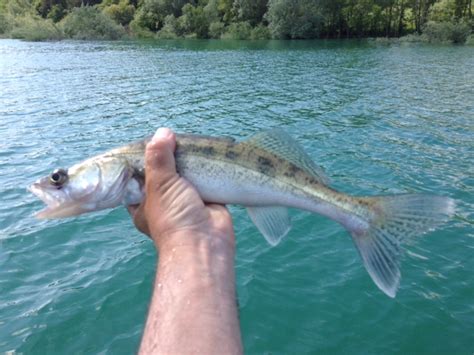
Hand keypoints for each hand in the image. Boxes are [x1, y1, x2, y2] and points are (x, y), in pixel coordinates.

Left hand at [127, 128, 234, 250]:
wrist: (206, 242)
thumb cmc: (173, 217)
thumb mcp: (159, 183)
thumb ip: (158, 156)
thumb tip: (162, 133)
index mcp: (142, 203)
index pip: (136, 177)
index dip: (140, 160)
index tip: (148, 143)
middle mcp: (163, 202)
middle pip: (163, 173)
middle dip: (169, 158)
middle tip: (172, 139)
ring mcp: (186, 201)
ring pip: (185, 175)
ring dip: (189, 162)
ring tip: (191, 142)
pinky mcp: (207, 199)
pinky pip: (205, 179)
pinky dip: (208, 169)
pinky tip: (209, 154)